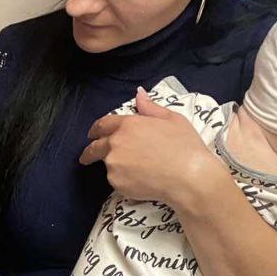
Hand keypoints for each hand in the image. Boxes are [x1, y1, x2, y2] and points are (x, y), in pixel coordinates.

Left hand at [79, 89, 222, 205]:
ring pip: (108, 164)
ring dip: (114, 166)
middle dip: (89, 152)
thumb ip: (150, 107)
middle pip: (94, 147)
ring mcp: (113, 164)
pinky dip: (123, 180)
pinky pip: (116, 180)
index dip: (96, 130)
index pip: (102, 124)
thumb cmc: (185, 146)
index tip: (92, 135)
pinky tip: (140, 180)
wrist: (189, 177)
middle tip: (87, 157)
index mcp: (128, 124)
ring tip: (134, 170)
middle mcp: (115, 143)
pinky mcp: (116, 182)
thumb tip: (139, 93)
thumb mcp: (172, 119)